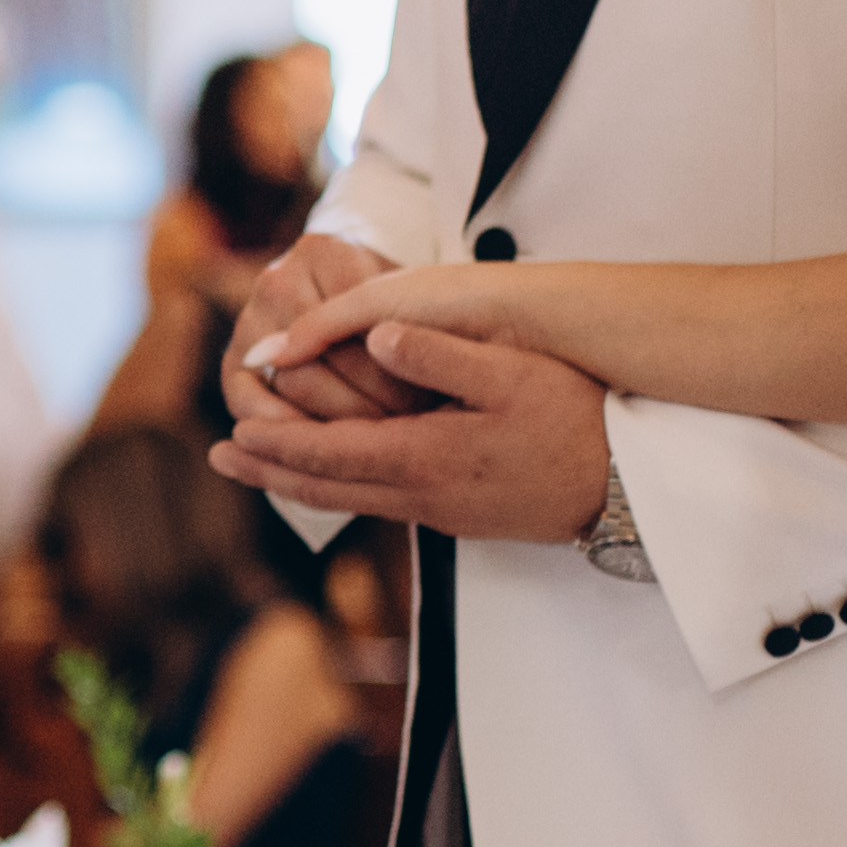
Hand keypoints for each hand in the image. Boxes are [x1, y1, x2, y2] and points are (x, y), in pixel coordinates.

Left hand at [209, 318, 613, 541]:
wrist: (626, 487)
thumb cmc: (575, 421)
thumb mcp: (511, 374)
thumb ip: (439, 354)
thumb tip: (377, 334)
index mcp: (424, 457)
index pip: (330, 454)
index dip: (277, 443)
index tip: (232, 431)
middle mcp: (422, 493)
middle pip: (327, 487)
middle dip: (270, 470)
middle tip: (220, 457)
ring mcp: (440, 508)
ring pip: (352, 499)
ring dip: (300, 482)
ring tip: (259, 466)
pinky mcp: (458, 512)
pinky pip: (381, 500)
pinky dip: (341, 487)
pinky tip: (334, 474)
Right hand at [223, 234, 426, 433]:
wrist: (356, 307)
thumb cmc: (396, 311)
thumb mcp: (409, 307)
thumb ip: (403, 330)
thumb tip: (409, 375)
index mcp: (326, 251)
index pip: (359, 323)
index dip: (396, 372)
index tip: (430, 403)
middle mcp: (278, 278)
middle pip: (326, 355)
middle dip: (372, 402)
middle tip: (410, 434)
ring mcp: (249, 318)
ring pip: (294, 384)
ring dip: (337, 423)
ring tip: (378, 445)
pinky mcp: (233, 363)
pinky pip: (251, 405)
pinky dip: (285, 432)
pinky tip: (322, 452)